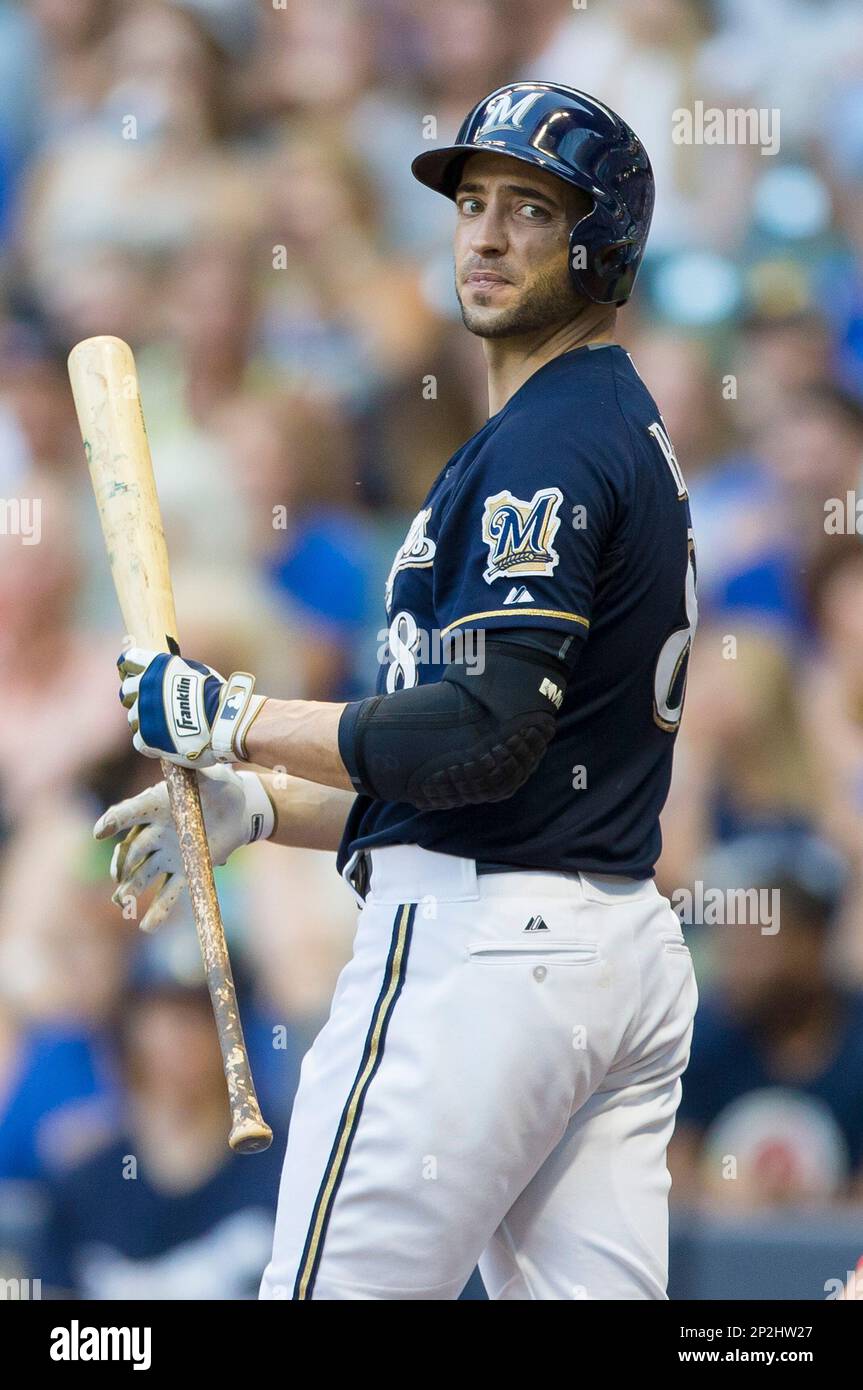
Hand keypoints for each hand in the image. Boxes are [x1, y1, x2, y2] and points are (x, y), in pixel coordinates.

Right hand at [93, 765, 274, 931]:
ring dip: (132, 889)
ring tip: (122, 903)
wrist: (239, 808)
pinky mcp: (185, 870)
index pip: (130, 812)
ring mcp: (168, 854)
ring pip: (145, 875)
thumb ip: (194, 765)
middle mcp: (156, 832)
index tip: (99, 832)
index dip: (115, 821)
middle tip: (117, 879)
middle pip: (133, 851)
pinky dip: (160, 911)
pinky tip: (147, 927)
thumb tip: (181, 749)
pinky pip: (170, 893)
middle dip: (123, 865)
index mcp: (156, 806)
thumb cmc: (220, 785)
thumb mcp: (209, 773)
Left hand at [118, 647, 265, 767]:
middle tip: (151, 705)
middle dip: (134, 697)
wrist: (223, 721)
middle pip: (126, 691)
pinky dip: (151, 743)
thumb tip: (168, 676)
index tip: (130, 673)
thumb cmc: (215, 695)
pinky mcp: (146, 737)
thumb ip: (173, 673)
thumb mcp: (195, 671)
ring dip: (145, 721)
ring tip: (166, 727)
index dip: (128, 668)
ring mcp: (143, 713)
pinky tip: (166, 743)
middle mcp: (144, 687)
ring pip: (133, 718)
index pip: (128, 660)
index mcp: (156, 667)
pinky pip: (140, 741)